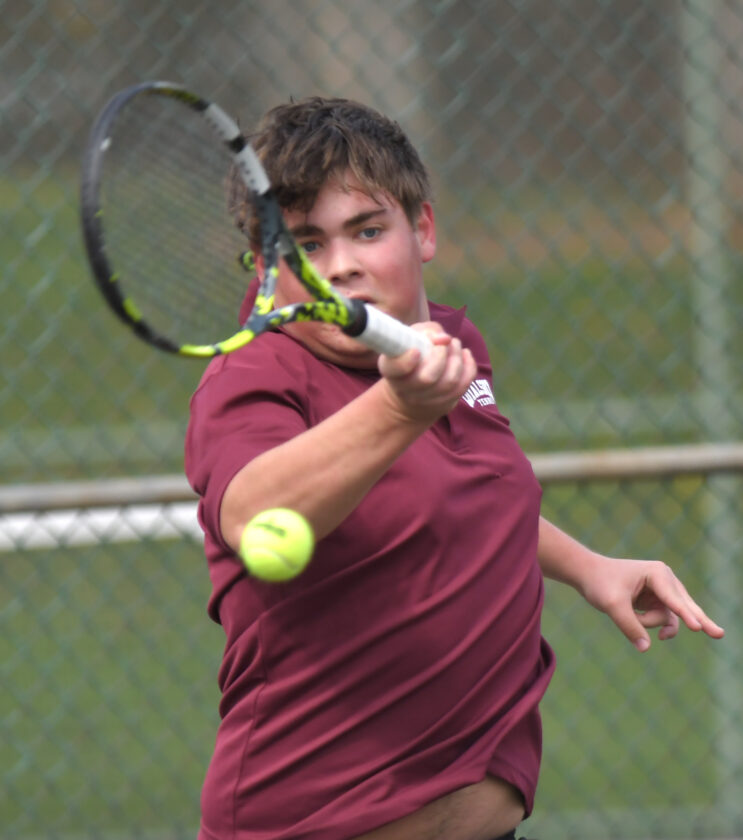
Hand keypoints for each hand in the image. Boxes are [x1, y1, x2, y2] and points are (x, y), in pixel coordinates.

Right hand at [377, 322, 476, 423]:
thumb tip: (444, 338)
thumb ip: (425, 332)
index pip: (395, 370)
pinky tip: (464, 354)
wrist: (412, 393)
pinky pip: (463, 386)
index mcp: (392, 372)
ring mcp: (427, 401)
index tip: (416, 350)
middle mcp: (406, 391)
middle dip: (440, 356)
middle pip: (427, 378)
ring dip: (457, 358)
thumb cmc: (411, 356)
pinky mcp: (445, 404)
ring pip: (449, 382)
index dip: (406, 361)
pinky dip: (469, 366)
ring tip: (455, 344)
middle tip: (444, 342)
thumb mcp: (410, 339)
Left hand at [580, 555, 724, 651]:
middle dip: (699, 621)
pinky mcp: (658, 602)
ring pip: (668, 618)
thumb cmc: (600, 583)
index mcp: (658, 573)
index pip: (673, 600)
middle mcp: (666, 580)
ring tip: (628, 610)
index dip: (685, 615)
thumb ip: (628, 626)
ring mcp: (664, 592)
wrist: (588, 574)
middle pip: (686, 607)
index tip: (697, 628)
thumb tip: (645, 648)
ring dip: (648, 622)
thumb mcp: (611, 605)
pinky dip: (649, 624)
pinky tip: (642, 622)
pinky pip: (663, 621)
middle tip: (720, 635)